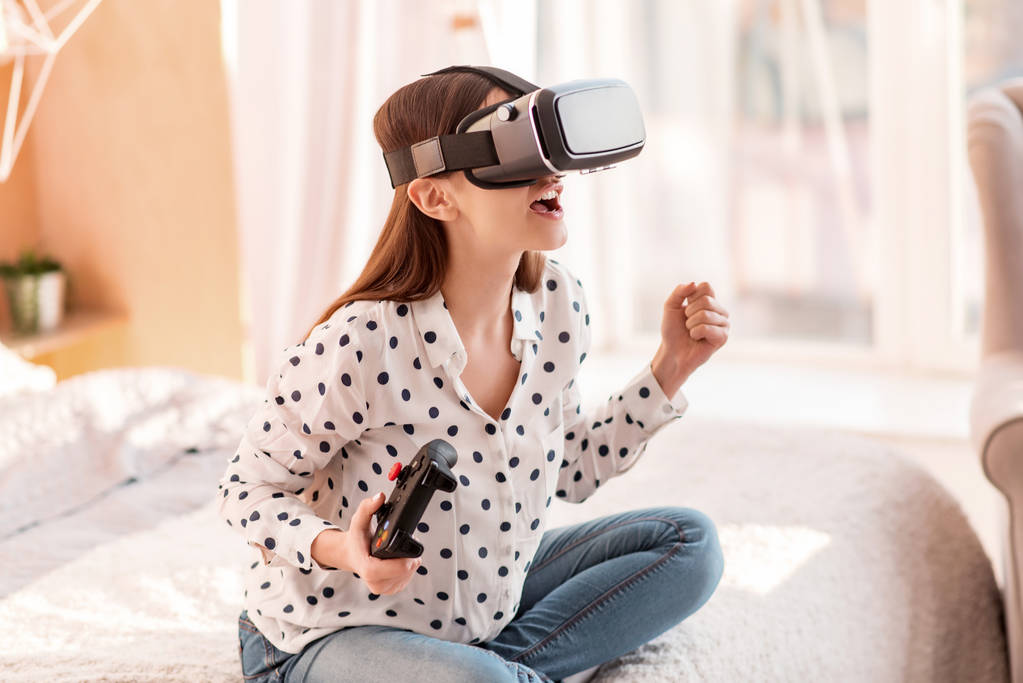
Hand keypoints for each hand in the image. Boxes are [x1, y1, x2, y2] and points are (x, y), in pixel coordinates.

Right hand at [343, 492, 420, 594]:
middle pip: (405, 571)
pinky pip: (408, 577)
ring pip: (409, 574)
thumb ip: (368, 507)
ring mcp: (384, 588)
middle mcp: (375, 583)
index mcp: (367, 569)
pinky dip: (408, 567)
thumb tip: (380, 497)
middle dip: (411, 555)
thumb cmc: (357, 540)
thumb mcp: (358, 521)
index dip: (405, 560)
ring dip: (410, 561)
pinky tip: (399, 559)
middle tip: (407, 541)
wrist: (352, 555)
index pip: (394, 569)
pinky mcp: (391, 589)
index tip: (411, 548)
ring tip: (400, 549)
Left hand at [653, 281, 729, 395]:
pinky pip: (707, 328)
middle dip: (690, 312)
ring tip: (691, 331)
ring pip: (706, 314)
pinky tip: (696, 338)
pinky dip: (695, 333)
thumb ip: (679, 292)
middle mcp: (720, 311)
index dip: (691, 296)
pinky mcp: (723, 337)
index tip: (686, 308)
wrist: (672, 352)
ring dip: (691, 324)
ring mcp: (724, 324)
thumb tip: (693, 283)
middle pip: (706, 300)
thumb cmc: (673, 330)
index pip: (706, 286)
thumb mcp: (670, 306)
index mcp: (710, 301)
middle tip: (687, 323)